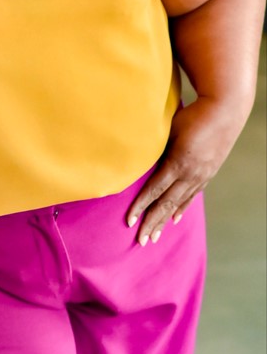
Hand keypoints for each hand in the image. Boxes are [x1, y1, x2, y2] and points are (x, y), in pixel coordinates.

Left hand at [126, 98, 240, 245]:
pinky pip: (191, 196)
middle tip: (140, 241)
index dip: (140, 206)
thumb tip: (137, 159)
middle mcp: (190, 174)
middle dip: (151, 223)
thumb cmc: (192, 115)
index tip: (129, 220)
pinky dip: (181, 209)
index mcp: (177, 162)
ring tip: (154, 237)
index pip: (154, 190)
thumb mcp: (169, 129)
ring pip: (179, 204)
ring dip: (164, 221)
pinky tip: (174, 219)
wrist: (224, 112)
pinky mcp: (207, 174)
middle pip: (166, 204)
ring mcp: (200, 176)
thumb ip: (156, 147)